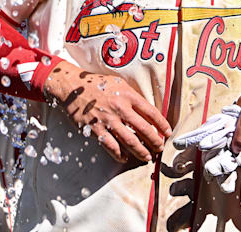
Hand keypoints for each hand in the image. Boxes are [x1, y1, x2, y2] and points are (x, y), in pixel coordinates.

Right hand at [43, 62, 171, 162]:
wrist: (72, 87)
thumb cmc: (97, 84)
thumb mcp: (119, 83)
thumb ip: (132, 97)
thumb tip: (147, 112)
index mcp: (128, 95)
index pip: (151, 112)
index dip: (162, 124)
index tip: (167, 132)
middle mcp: (120, 108)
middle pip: (143, 129)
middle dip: (155, 141)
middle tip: (159, 147)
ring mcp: (108, 120)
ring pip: (129, 141)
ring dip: (140, 151)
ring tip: (147, 157)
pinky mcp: (96, 129)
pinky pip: (111, 146)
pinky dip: (119, 154)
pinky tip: (125, 157)